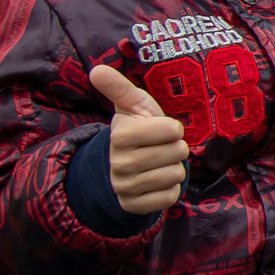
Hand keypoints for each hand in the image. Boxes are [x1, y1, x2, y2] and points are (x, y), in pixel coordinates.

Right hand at [89, 65, 187, 216]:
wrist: (122, 166)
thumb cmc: (136, 129)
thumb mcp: (131, 106)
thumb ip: (117, 87)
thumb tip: (96, 69)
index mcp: (121, 136)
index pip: (173, 130)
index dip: (172, 128)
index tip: (159, 130)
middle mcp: (120, 163)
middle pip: (178, 153)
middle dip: (175, 148)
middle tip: (160, 147)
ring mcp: (125, 187)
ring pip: (176, 175)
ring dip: (173, 168)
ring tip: (158, 163)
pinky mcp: (134, 206)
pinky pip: (169, 197)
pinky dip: (170, 189)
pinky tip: (156, 182)